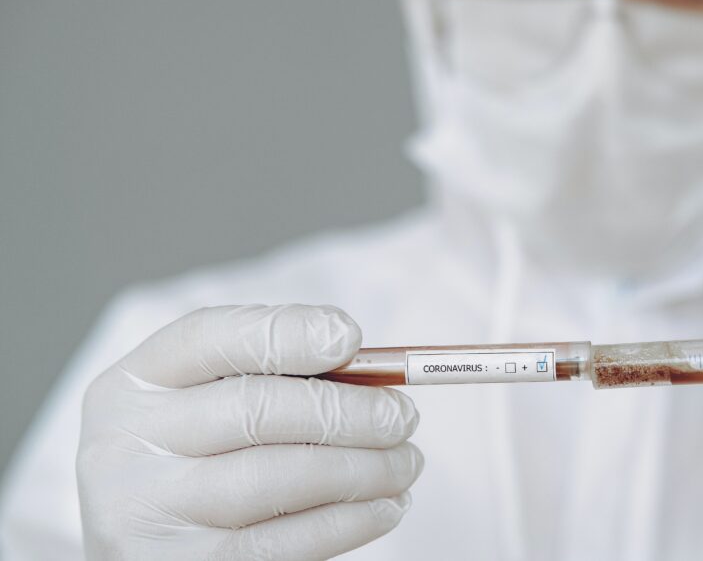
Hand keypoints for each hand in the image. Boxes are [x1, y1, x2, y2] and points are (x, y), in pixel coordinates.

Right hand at [77, 304, 421, 559]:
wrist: (149, 539)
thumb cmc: (201, 454)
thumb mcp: (211, 401)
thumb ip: (276, 374)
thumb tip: (373, 370)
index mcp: (135, 383)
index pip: (210, 338)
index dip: (288, 333)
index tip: (352, 337)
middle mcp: (124, 444)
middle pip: (253, 409)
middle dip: (348, 410)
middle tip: (404, 415)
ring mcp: (146, 512)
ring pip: (277, 478)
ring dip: (362, 469)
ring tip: (406, 462)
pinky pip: (283, 542)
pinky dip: (349, 520)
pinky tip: (386, 505)